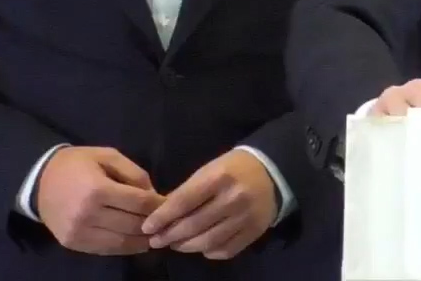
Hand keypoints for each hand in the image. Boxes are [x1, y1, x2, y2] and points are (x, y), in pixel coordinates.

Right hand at [34, 146, 163, 254]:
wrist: (39, 180)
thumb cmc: (77, 164)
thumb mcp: (107, 156)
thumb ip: (134, 173)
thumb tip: (154, 195)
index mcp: (97, 189)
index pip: (139, 203)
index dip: (159, 204)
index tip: (171, 204)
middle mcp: (88, 215)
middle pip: (133, 224)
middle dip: (154, 224)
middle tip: (168, 221)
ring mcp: (80, 232)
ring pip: (122, 242)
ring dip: (143, 241)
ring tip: (157, 235)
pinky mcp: (74, 244)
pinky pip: (106, 250)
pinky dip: (125, 248)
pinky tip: (138, 243)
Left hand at [142, 150, 278, 258]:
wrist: (273, 171)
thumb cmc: (233, 168)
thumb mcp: (209, 169)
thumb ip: (187, 191)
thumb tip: (162, 215)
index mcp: (219, 177)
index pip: (184, 201)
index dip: (162, 217)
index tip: (147, 227)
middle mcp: (233, 198)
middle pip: (194, 224)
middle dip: (169, 235)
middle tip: (156, 240)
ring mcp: (245, 217)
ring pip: (208, 241)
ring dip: (186, 246)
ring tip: (175, 245)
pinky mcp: (254, 232)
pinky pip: (226, 250)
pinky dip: (209, 252)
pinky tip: (201, 247)